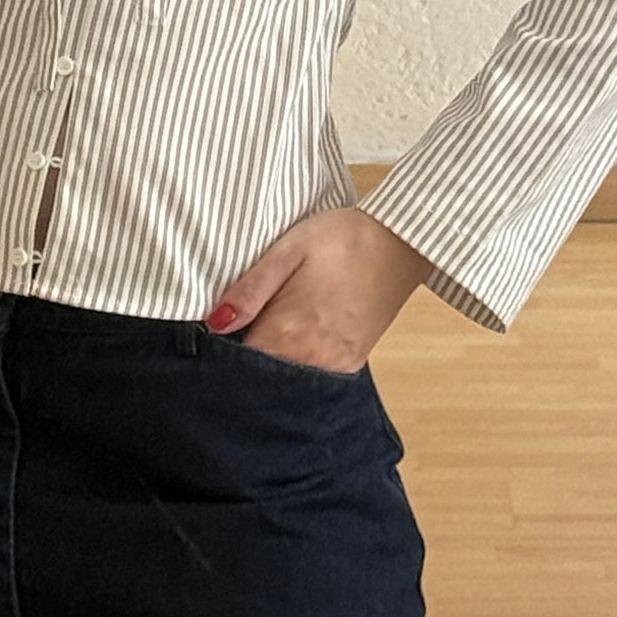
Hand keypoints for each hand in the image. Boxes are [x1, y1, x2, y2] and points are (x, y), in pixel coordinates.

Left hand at [206, 205, 432, 374]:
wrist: (400, 242)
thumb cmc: (342, 239)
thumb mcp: (288, 250)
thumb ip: (249, 290)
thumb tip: (215, 323)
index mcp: (288, 332)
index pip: (238, 365)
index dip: (221, 354)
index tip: (217, 337)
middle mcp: (312, 358)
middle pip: (262, 378)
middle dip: (246, 362)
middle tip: (244, 329)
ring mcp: (335, 365)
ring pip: (288, 378)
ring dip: (273, 360)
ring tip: (273, 325)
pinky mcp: (352, 363)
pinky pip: (313, 373)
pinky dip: (298, 361)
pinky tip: (297, 334)